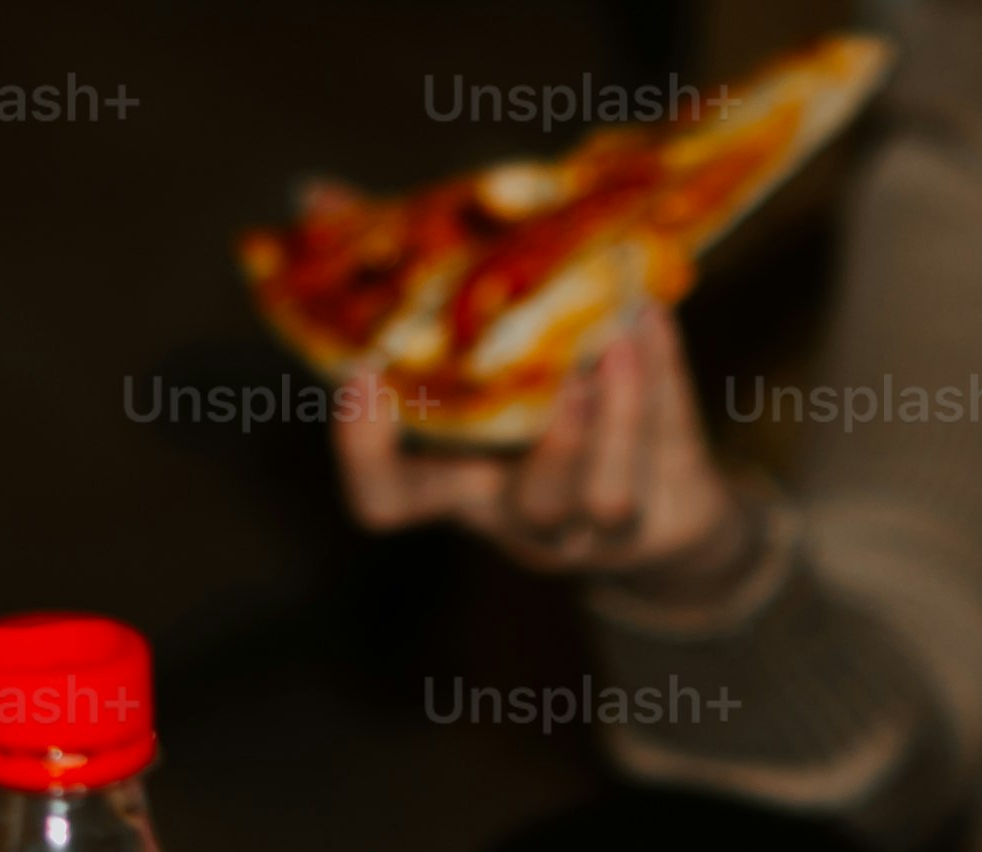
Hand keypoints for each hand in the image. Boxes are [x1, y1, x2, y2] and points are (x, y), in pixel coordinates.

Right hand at [334, 302, 740, 595]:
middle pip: (529, 514)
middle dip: (553, 445)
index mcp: (458, 486)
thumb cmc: (539, 411)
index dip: (365, 456)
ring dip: (620, 414)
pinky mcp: (665, 514)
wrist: (659, 505)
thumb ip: (396, 282)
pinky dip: (662, 378)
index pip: (387, 501)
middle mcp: (524, 517)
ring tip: (619, 328)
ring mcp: (599, 526)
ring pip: (607, 494)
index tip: (360, 376)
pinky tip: (652, 312)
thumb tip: (315, 196)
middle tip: (561, 374)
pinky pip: (665, 448)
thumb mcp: (469, 357)